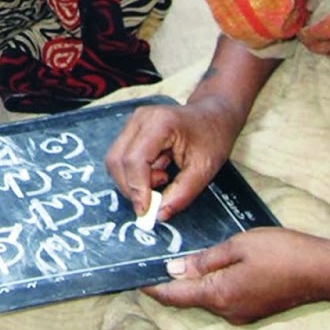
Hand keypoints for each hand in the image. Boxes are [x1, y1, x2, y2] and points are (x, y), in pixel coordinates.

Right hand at [105, 92, 243, 221]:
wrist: (214, 114)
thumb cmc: (213, 136)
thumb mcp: (204, 169)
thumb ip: (182, 194)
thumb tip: (159, 215)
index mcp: (160, 123)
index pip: (135, 160)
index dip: (137, 189)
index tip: (146, 211)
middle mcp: (140, 119)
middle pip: (117, 160)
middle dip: (132, 187)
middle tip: (157, 198)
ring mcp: (133, 122)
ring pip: (115, 161)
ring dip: (134, 181)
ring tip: (163, 177)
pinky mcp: (131, 130)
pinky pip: (122, 158)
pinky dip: (135, 173)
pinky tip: (158, 170)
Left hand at [143, 228, 329, 323]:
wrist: (324, 271)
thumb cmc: (282, 253)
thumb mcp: (238, 247)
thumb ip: (204, 260)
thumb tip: (174, 270)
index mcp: (219, 295)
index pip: (175, 296)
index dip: (153, 288)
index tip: (134, 278)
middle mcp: (227, 312)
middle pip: (188, 299)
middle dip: (170, 283)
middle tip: (152, 262)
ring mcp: (242, 314)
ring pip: (206, 298)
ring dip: (191, 284)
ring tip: (178, 261)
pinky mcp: (254, 310)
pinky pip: (223, 298)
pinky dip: (210, 285)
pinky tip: (209, 268)